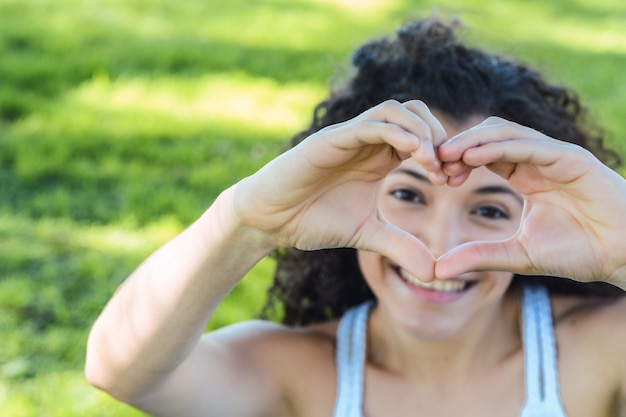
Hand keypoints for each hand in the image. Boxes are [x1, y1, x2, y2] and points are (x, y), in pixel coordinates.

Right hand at [234, 100, 447, 279]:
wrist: (269, 220)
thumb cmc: (312, 220)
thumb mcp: (366, 235)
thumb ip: (400, 246)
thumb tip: (434, 273)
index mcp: (379, 157)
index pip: (422, 136)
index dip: (444, 153)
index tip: (455, 181)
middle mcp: (367, 141)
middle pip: (415, 112)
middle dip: (439, 135)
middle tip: (449, 169)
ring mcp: (349, 137)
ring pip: (395, 110)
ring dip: (421, 130)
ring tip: (432, 162)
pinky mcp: (330, 140)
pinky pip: (369, 124)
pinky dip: (395, 132)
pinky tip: (412, 153)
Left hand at [435, 117, 625, 286]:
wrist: (623, 255)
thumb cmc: (577, 252)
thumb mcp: (516, 255)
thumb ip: (479, 256)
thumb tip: (437, 269)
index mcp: (525, 176)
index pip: (483, 156)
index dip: (457, 162)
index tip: (435, 177)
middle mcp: (537, 160)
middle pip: (489, 137)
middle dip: (458, 146)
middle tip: (433, 162)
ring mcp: (554, 156)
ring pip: (505, 133)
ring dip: (472, 141)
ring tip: (446, 155)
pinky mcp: (571, 158)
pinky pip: (529, 145)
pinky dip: (498, 147)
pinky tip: (472, 157)